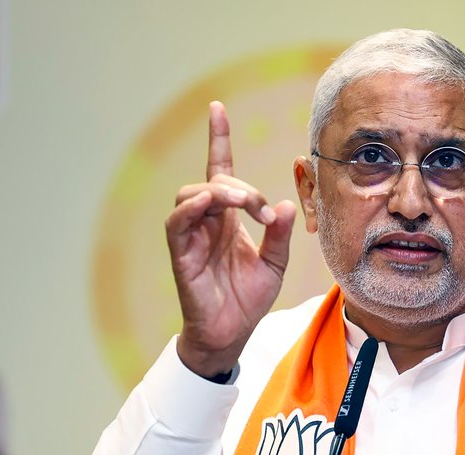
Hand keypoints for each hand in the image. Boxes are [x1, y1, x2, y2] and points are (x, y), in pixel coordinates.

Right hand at [166, 101, 295, 377]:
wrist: (231, 335)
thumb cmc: (248, 300)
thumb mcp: (275, 264)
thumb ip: (280, 235)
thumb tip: (288, 204)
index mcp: (228, 221)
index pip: (220, 172)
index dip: (218, 140)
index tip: (217, 109)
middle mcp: (207, 223)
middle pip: (212, 183)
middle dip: (240, 186)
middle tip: (264, 210)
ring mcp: (191, 237)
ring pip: (192, 195)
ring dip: (220, 193)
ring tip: (246, 205)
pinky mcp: (180, 255)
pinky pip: (177, 222)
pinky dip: (192, 208)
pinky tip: (210, 204)